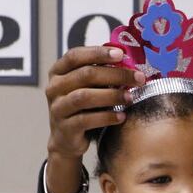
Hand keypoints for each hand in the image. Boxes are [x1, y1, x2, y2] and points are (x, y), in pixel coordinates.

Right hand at [44, 46, 145, 192]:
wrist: (68, 140)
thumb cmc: (83, 108)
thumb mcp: (89, 87)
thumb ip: (102, 74)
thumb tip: (130, 62)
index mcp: (58, 72)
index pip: (76, 56)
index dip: (98, 53)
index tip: (121, 54)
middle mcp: (54, 88)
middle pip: (85, 75)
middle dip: (116, 74)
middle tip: (138, 78)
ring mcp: (57, 108)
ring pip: (85, 97)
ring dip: (112, 96)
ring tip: (130, 98)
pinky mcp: (64, 128)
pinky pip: (86, 120)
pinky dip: (107, 117)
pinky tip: (122, 116)